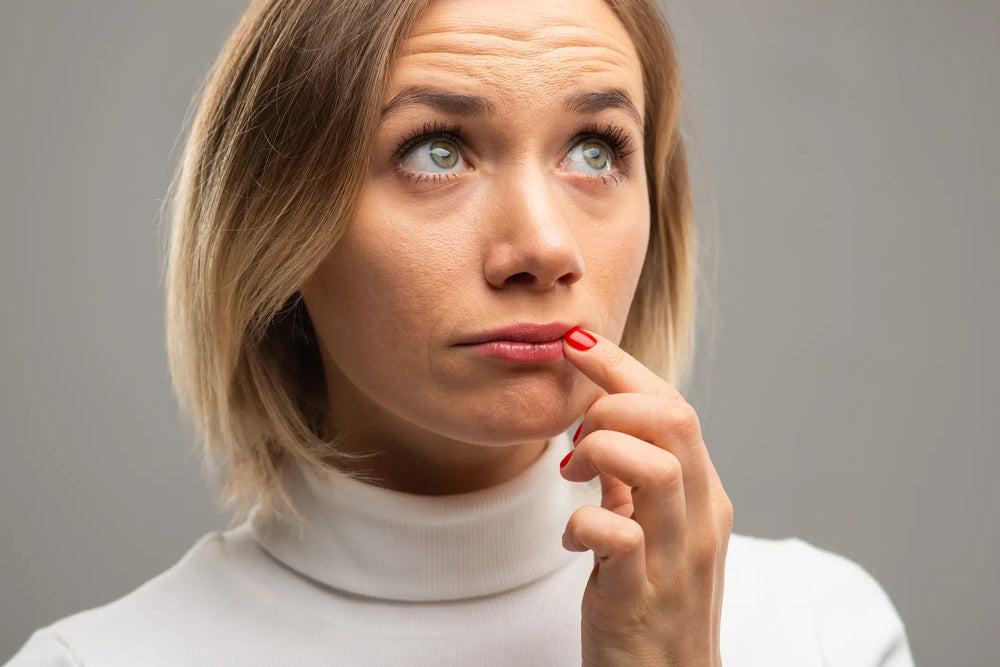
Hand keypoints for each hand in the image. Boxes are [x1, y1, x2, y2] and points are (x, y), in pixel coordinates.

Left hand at [559, 327, 732, 666]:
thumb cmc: (656, 603)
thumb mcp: (653, 530)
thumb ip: (633, 481)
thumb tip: (603, 425)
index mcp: (704, 495)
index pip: (672, 406)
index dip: (622, 366)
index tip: (575, 341)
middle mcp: (700, 519)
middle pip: (672, 420)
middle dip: (611, 397)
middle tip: (575, 428)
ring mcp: (676, 558)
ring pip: (652, 467)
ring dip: (599, 451)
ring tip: (573, 473)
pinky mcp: (640, 597)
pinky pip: (615, 536)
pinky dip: (582, 524)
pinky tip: (573, 539)